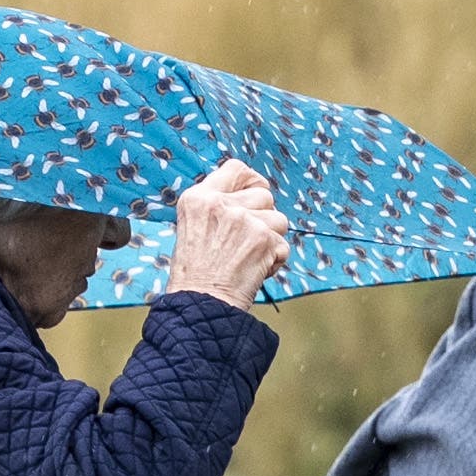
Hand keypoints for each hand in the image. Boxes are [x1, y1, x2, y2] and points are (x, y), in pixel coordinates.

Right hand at [166, 160, 290, 309]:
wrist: (199, 306)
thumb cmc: (195, 276)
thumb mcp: (192, 229)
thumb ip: (217, 207)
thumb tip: (254, 193)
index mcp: (198, 198)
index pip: (236, 169)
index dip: (251, 182)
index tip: (255, 195)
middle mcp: (220, 204)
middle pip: (264, 195)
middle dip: (263, 218)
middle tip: (246, 242)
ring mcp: (243, 220)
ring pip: (279, 220)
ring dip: (271, 240)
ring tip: (248, 258)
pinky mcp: (263, 240)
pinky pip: (283, 246)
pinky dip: (274, 262)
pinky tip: (253, 272)